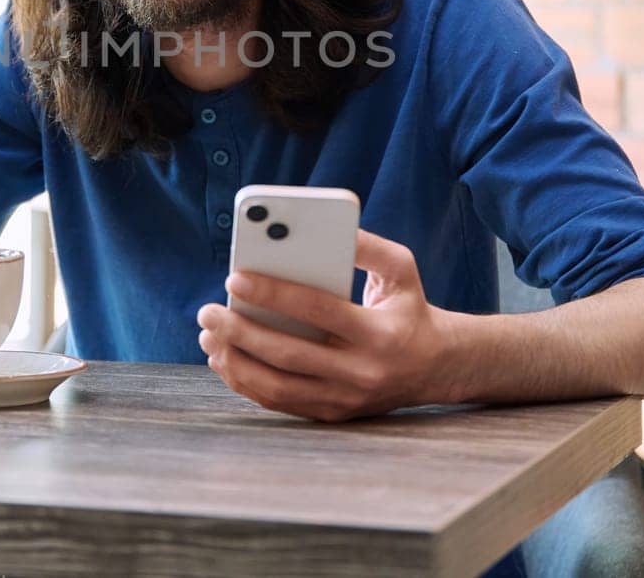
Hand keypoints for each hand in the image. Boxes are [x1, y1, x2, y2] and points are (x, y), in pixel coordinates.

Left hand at [196, 230, 462, 421]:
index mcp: (379, 334)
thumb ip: (367, 246)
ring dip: (236, 362)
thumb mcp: (402, 270)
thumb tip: (329, 230)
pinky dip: (247, 383)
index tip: (234, 278)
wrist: (436, 367)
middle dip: (240, 332)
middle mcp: (362, 372)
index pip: (318, 311)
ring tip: (209, 337)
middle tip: (207, 312)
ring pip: (279, 386)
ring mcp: (346, 399)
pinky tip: (225, 359)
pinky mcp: (333, 414)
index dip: (273, 294)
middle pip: (289, 354)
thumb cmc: (409, 309)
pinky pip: (281, 402)